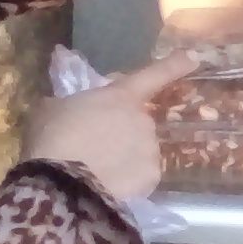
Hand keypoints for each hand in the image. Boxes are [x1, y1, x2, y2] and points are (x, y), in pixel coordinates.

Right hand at [22, 49, 201, 204]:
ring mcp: (150, 149)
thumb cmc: (51, 139)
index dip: (175, 65)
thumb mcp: (49, 110)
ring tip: (96, 170)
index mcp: (121, 97)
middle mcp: (143, 120)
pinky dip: (128, 181)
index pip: (154, 74)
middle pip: (138, 123)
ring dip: (124, 157)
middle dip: (122, 132)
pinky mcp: (151, 178)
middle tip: (93, 146)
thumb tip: (64, 108)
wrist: (59, 185)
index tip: (194, 58)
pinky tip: (107, 185)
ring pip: (140, 151)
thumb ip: (65, 104)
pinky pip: (141, 176)